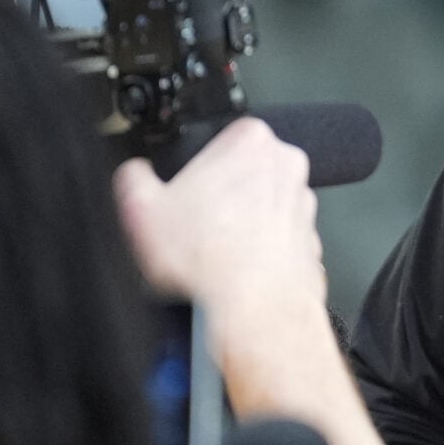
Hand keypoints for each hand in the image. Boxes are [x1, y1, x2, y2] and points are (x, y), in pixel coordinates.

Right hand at [114, 116, 325, 334]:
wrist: (253, 309)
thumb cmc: (208, 258)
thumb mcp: (140, 208)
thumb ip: (132, 177)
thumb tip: (134, 174)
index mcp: (250, 140)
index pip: (220, 135)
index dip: (196, 165)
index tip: (184, 188)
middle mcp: (286, 165)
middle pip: (242, 171)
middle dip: (218, 194)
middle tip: (192, 222)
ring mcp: (303, 204)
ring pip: (261, 207)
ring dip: (239, 224)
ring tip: (210, 252)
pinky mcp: (310, 240)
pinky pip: (276, 241)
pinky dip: (258, 253)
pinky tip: (233, 269)